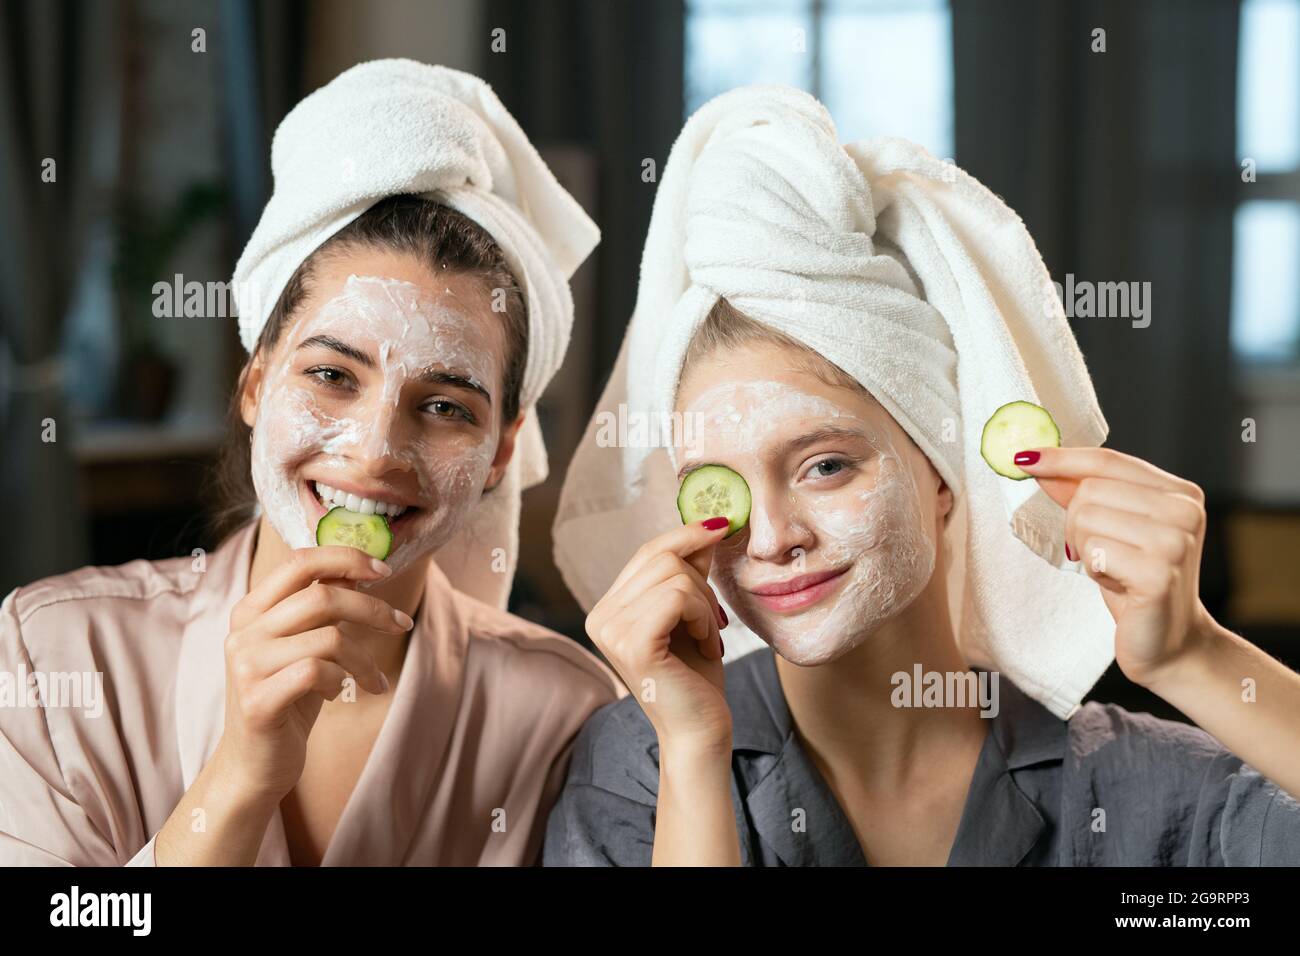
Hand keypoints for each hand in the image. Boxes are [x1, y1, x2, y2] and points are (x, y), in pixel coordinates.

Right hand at [217, 546, 409, 801]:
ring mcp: (246, 666)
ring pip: (329, 637)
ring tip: (373, 679)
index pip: (300, 562)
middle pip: (322, 596)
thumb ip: (320, 610)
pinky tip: (341, 695)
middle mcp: (243, 633)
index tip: (384, 570)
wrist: (253, 764)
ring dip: (365, 659)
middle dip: (373, 608)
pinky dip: (342, 682)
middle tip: (402, 624)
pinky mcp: (258, 701)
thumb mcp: (305, 646)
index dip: (346, 558)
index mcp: (251, 611)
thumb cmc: (287, 699)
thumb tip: (357, 570)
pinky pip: (318, 673)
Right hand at [585, 517, 732, 752]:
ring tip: (710, 635)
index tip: (721, 526)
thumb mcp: (693, 612)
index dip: (686, 535)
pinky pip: (677, 596)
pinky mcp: (632, 643)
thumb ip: (690, 571)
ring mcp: (611, 630)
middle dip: (701, 579)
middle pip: (660, 556)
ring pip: (673, 575)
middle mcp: (600, 616)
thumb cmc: (697, 676)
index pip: (647, 551)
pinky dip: (702, 615)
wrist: (700, 731)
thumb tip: (707, 524)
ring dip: (705, 602)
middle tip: (715, 619)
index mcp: (609, 608)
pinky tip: (709, 643)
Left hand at [1016, 446, 1213, 685]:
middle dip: (1076, 524)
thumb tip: (1036, 461)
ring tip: (1112, 569)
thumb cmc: (1135, 583)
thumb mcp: (1109, 530)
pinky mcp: (1160, 574)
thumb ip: (1081, 493)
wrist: (1169, 642)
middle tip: (1099, 553)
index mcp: (1180, 493)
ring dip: (1085, 549)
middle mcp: (1185, 511)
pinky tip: (1118, 585)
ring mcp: (1175, 542)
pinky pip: (1095, 552)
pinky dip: (1094, 570)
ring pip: (1087, 518)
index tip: (1024, 458)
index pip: (1109, 461)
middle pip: (1090, 490)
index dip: (1063, 458)